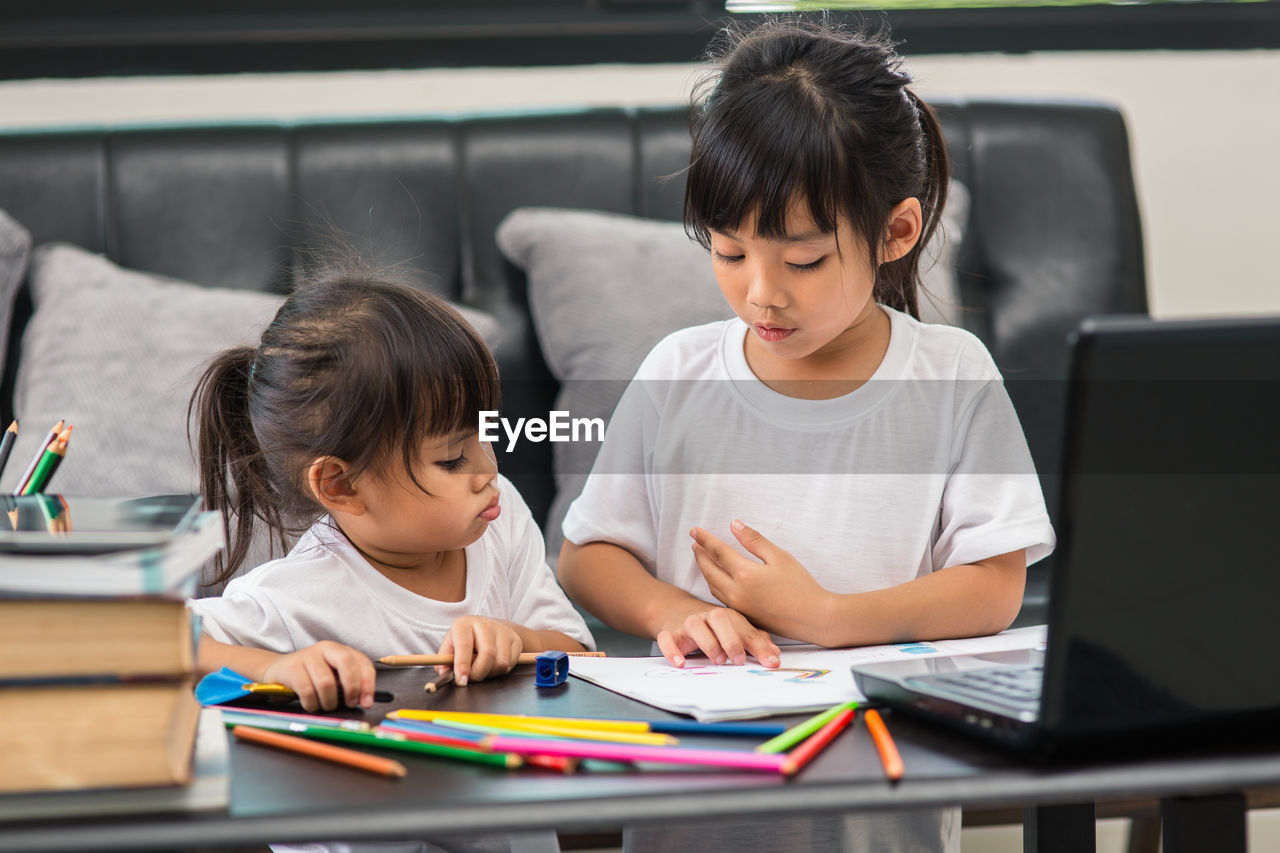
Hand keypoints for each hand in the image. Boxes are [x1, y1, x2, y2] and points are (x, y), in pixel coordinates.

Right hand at [260, 641, 376, 711]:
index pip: (362, 662)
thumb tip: (364, 700)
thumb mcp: (332, 676)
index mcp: (339, 650)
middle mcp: (325, 649)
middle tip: (350, 703)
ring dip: (328, 701)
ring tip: (325, 705)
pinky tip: (311, 704)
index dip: (368, 683)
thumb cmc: (309, 677)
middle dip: (352, 688)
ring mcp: (307, 656)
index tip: (367, 701)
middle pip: (347, 664)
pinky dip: (312, 704)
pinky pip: (307, 691)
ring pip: (326, 682)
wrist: (277, 671)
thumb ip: (348, 683)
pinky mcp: (291, 667)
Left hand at [437, 616, 522, 684]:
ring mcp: (503, 631)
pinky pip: (511, 664)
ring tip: (482, 670)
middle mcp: (485, 624)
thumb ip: (444, 659)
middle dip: (478, 673)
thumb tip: (444, 672)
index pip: (464, 645)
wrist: (489, 628)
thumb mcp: (450, 645)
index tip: (461, 680)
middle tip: (471, 679)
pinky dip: (501, 671)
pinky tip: (492, 666)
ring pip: (501, 662)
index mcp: (464, 624)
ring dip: (490, 674)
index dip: (462, 665)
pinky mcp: (515, 640)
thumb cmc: (465, 640)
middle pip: (488, 654)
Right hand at [654, 601, 779, 668]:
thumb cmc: (710, 624)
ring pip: (695, 626)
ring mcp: (686, 624)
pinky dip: (672, 651)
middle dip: (731, 639)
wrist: (674, 609)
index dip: (758, 645)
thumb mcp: (733, 629)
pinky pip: (667, 639)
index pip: (744, 627)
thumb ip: (754, 641)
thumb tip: (775, 655)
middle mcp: (707, 617)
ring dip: (708, 643)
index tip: (771, 662)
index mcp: (726, 616)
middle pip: (719, 619)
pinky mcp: (669, 633)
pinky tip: (681, 663)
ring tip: (717, 660)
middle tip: (739, 660)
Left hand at [691, 520, 833, 641]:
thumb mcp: (779, 556)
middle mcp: (736, 593)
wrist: (814, 618)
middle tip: (695, 543)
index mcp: (744, 574)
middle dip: (700, 555)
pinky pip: (722, 598)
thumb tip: (734, 525)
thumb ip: (754, 540)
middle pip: (709, 571)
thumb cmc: (801, 586)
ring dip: (706, 571)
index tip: (694, 530)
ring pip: (713, 587)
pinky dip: (715, 585)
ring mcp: (739, 607)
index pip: (717, 552)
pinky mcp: (745, 617)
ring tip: (703, 559)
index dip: (705, 539)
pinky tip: (718, 580)